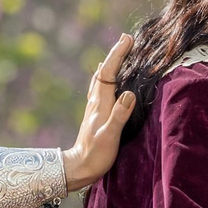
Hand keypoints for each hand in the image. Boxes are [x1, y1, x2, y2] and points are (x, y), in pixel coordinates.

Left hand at [62, 34, 136, 190]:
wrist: (79, 167)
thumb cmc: (96, 154)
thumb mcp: (110, 136)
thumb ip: (119, 114)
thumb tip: (129, 93)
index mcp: (100, 104)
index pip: (109, 73)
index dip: (118, 55)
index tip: (128, 40)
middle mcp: (96, 101)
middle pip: (104, 71)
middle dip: (116, 54)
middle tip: (126, 39)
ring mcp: (95, 107)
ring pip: (102, 78)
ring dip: (110, 63)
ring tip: (119, 52)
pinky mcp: (96, 113)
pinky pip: (101, 88)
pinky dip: (105, 77)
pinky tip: (105, 76)